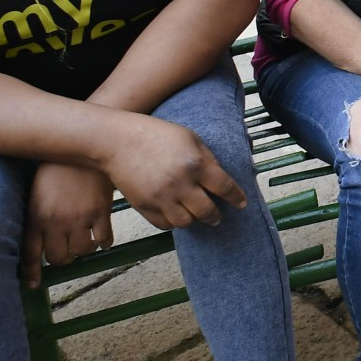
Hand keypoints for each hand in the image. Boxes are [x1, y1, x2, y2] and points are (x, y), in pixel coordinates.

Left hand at [22, 163, 115, 286]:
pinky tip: (103, 237)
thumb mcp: (39, 191)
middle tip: (68, 253)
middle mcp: (57, 221)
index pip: (31, 254)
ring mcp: (80, 217)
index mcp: (37, 216)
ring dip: (84, 250)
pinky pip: (104, 240)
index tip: (34, 285)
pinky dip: (104, 242)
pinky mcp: (100, 212)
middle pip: (58, 258)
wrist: (83, 143)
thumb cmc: (58, 167)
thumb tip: (41, 240)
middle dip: (63, 258)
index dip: (32, 273)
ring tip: (86, 242)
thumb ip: (39, 216)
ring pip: (83, 251)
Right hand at [97, 114, 246, 230]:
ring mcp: (161, 198)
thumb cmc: (156, 135)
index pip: (224, 187)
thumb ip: (208, 158)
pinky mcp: (145, 206)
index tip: (242, 203)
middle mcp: (180, 184)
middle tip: (217, 216)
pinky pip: (165, 225)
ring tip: (195, 214)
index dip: (236, 197)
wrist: (118, 142)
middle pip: (207, 212)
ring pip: (186, 222)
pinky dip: (173, 223)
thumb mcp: (190, 138)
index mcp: (195, 164)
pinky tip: (177, 214)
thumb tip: (220, 179)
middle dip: (216, 216)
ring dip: (194, 220)